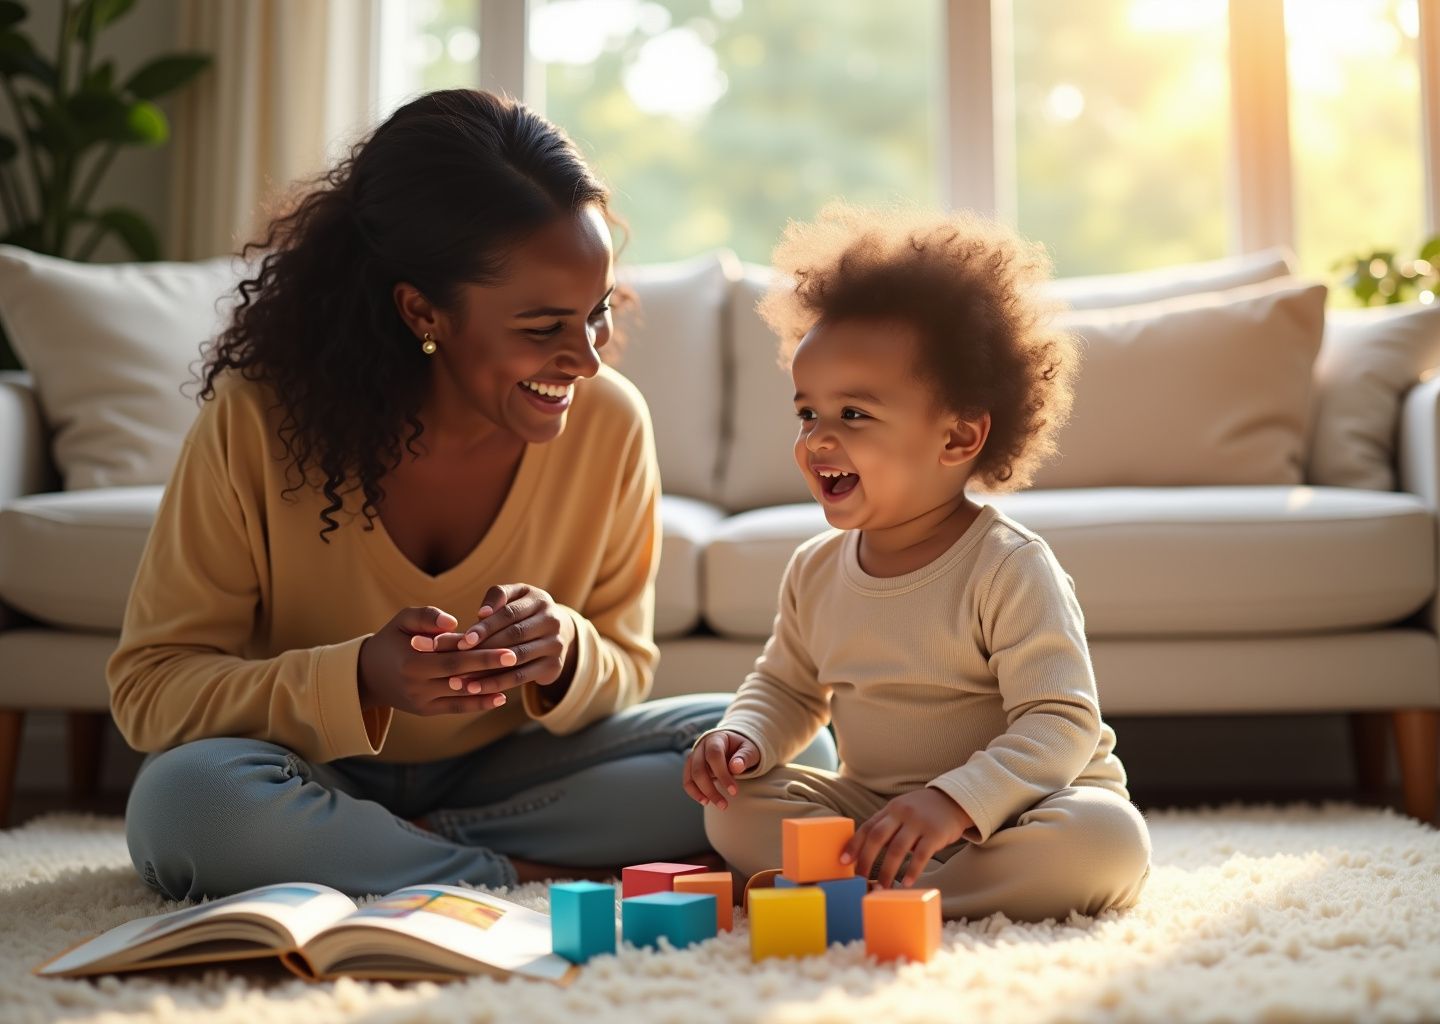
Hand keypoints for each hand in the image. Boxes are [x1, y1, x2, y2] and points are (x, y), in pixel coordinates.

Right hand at [357, 606, 517, 714]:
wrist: (368, 674)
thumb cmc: (391, 639)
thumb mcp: (402, 621)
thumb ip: (426, 616)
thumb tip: (453, 621)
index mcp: (411, 662)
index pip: (452, 659)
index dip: (480, 654)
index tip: (506, 646)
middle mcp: (416, 686)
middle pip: (461, 677)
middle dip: (490, 668)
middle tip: (516, 657)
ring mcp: (422, 701)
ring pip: (462, 695)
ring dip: (490, 687)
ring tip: (516, 676)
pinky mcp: (426, 711)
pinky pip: (456, 708)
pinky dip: (478, 704)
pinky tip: (500, 697)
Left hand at [444, 584, 577, 696]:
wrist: (559, 631)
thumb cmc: (523, 612)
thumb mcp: (513, 598)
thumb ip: (497, 598)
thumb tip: (482, 614)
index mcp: (539, 600)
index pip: (509, 613)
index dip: (485, 627)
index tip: (462, 641)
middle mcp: (552, 620)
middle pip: (514, 635)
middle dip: (483, 649)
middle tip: (455, 662)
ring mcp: (556, 644)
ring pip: (517, 658)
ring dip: (487, 671)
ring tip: (460, 680)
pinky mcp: (554, 666)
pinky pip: (522, 677)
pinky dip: (497, 684)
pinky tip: (476, 689)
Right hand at [682, 730, 760, 808]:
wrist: (732, 745)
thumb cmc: (742, 748)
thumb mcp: (749, 749)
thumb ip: (744, 757)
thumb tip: (735, 767)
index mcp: (716, 738)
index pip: (714, 756)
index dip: (722, 774)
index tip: (734, 791)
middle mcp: (701, 746)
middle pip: (699, 768)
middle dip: (710, 789)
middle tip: (725, 805)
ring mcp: (694, 756)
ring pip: (692, 776)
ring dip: (702, 793)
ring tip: (718, 805)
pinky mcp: (691, 767)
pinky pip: (688, 781)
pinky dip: (694, 792)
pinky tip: (706, 801)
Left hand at [840, 788, 972, 887]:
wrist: (954, 800)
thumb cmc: (922, 812)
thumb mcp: (902, 812)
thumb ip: (887, 827)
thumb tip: (866, 853)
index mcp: (890, 810)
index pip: (868, 827)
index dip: (854, 844)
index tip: (843, 861)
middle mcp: (902, 814)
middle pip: (878, 837)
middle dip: (866, 859)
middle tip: (860, 879)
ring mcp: (919, 823)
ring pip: (897, 849)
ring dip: (888, 871)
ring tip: (883, 887)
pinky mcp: (936, 833)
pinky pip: (921, 855)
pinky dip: (913, 871)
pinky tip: (907, 883)